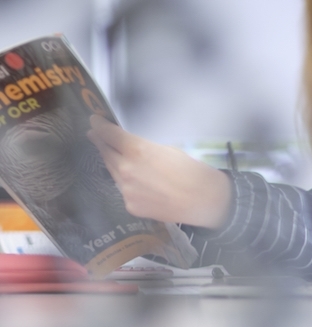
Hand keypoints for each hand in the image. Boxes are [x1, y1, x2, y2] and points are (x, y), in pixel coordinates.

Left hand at [87, 115, 231, 228]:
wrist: (202, 200)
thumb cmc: (191, 170)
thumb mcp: (168, 149)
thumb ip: (144, 148)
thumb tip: (133, 149)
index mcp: (137, 150)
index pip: (110, 135)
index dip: (100, 126)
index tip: (94, 120)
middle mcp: (126, 170)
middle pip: (106, 152)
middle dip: (100, 142)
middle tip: (94, 134)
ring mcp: (126, 190)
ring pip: (113, 172)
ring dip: (111, 161)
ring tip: (110, 154)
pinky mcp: (130, 206)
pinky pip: (123, 190)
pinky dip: (126, 183)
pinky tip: (136, 181)